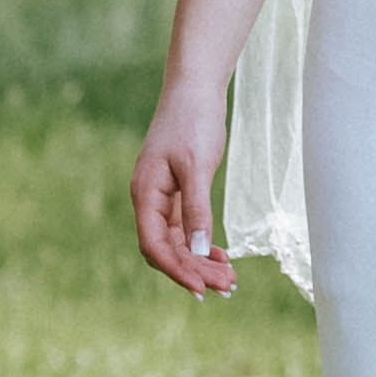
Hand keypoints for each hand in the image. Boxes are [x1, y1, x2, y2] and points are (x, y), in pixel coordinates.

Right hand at [132, 80, 236, 298]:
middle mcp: (149, 199)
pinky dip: (201, 242)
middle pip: (166, 248)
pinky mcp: (176, 191)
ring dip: (200, 261)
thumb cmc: (194, 121)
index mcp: (145, 194)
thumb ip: (196, 208)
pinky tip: (220, 254)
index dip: (177, 270)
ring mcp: (162, 196)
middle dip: (194, 270)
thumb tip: (198, 250)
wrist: (195, 87)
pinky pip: (184, 227)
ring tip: (229, 279)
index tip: (201, 289)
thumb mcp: (197, 166)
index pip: (155, 246)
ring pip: (177, 240)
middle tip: (228, 287)